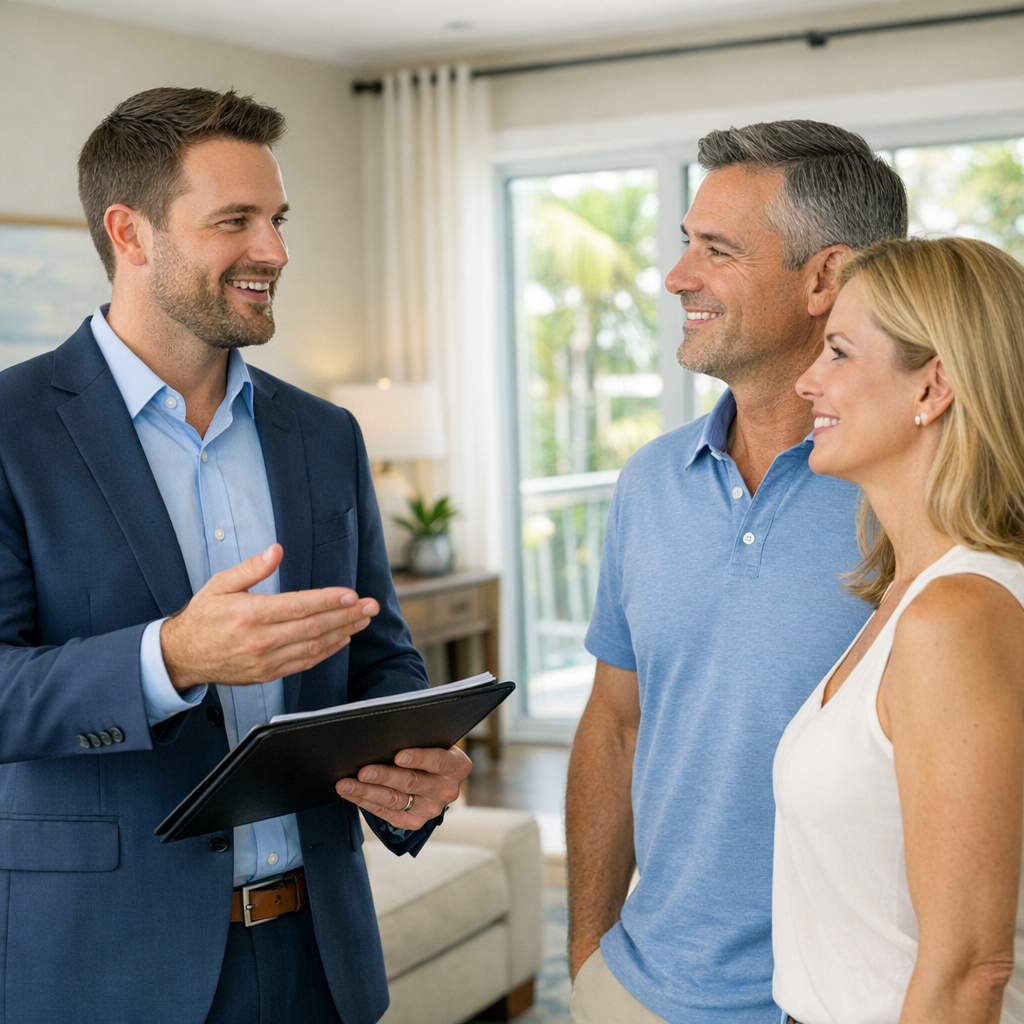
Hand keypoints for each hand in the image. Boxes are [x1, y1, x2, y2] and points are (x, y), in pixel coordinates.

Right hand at [161, 544, 378, 690]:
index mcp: (250, 614)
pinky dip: (326, 652)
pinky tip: (342, 639)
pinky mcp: (268, 674)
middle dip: (346, 616)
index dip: (328, 601)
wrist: (182, 656)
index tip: (351, 594)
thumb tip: (276, 550)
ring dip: (342, 633)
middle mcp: (260, 640)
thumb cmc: (203, 617)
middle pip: (313, 628)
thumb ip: (252, 567)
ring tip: (363, 620)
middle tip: (370, 606)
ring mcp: (265, 660)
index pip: (298, 606)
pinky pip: (304, 663)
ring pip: (313, 647)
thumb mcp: (220, 584)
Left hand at [335, 745, 471, 828]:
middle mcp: (447, 790)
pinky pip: (387, 814)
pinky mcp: (414, 822)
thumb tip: (384, 737)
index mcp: (457, 766)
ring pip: (395, 800)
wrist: (431, 775)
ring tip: (346, 784)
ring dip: (367, 792)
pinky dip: (367, 803)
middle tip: (362, 771)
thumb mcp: (431, 740)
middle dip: (384, 776)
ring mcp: (431, 809)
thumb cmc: (427, 749)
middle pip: (412, 782)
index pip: (439, 760)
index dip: (419, 758)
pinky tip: (352, 794)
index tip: (398, 755)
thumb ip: (417, 739)